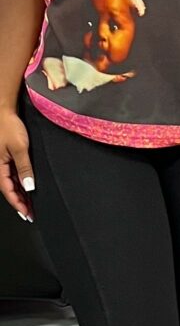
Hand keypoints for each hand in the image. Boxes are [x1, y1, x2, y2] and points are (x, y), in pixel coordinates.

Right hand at [0, 105, 35, 219]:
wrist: (4, 111)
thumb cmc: (8, 126)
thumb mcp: (20, 148)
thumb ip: (24, 168)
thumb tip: (28, 186)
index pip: (8, 191)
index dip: (18, 204)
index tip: (27, 214)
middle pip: (9, 190)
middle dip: (20, 202)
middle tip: (30, 214)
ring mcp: (3, 163)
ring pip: (11, 183)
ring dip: (21, 194)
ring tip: (31, 205)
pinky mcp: (7, 158)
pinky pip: (13, 175)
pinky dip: (20, 183)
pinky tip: (28, 189)